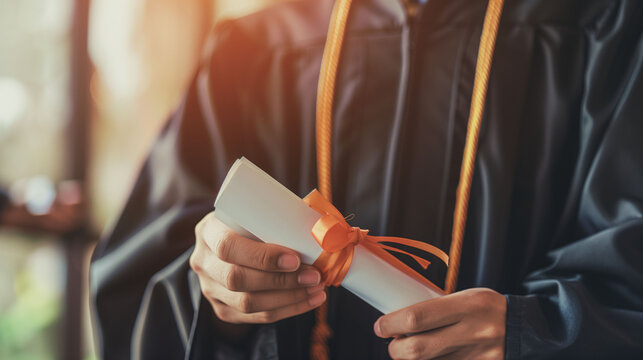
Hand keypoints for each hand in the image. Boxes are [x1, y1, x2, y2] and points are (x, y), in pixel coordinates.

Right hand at [190, 212, 326, 329]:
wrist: (231, 240)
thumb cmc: (251, 220)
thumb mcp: (256, 210)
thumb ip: (280, 215)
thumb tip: (324, 226)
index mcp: (208, 231)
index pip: (228, 247)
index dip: (262, 256)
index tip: (295, 258)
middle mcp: (203, 261)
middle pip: (236, 279)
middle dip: (281, 281)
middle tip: (314, 276)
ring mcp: (210, 289)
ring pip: (247, 303)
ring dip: (289, 298)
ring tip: (317, 288)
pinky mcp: (223, 309)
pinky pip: (255, 317)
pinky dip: (287, 310)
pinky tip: (310, 300)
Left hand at [374, 288, 505, 359]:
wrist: (525, 330)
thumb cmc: (487, 309)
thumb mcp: (465, 298)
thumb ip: (436, 309)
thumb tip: (400, 321)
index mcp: (467, 305)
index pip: (417, 317)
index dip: (391, 324)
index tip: (380, 326)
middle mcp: (472, 332)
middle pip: (417, 350)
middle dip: (396, 349)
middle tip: (394, 342)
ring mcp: (476, 356)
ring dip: (412, 358)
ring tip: (412, 348)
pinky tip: (432, 356)